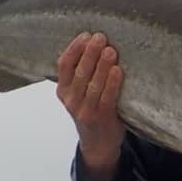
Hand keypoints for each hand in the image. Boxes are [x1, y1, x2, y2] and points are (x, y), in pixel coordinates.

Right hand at [56, 31, 125, 180]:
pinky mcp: (101, 118)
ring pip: (92, 84)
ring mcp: (85, 111)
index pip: (64, 65)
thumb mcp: (79, 95)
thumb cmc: (92, 113)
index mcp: (63, 91)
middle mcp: (71, 101)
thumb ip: (81, 76)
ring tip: (110, 50)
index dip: (74, 49)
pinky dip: (112, 83)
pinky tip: (118, 70)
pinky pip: (107, 98)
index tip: (85, 35)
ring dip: (102, 66)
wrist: (98, 145)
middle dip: (90, 53)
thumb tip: (94, 45)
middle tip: (101, 37)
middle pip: (79, 72)